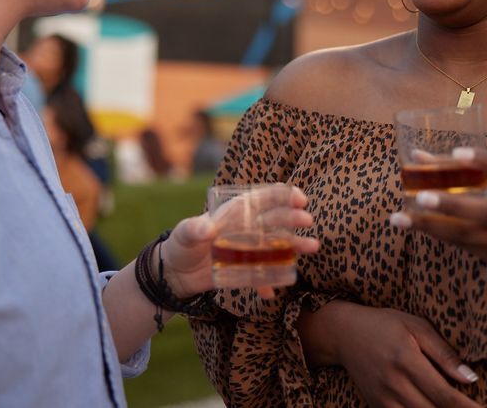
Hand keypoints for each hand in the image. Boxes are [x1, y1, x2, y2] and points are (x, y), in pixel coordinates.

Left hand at [160, 186, 319, 299]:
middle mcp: (246, 229)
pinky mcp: (244, 271)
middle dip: (292, 218)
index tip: (298, 197)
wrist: (174, 274)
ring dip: (293, 246)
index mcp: (234, 213)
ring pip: (275, 246)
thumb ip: (193, 230)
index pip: (261, 199)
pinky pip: (260, 277)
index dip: (281, 195)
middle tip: (307, 221)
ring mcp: (247, 250)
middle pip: (274, 220)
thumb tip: (207, 229)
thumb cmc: (179, 245)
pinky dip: (267, 283)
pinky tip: (273, 291)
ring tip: (312, 247)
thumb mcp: (183, 234)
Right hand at [304, 302, 481, 407]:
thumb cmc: (384, 324)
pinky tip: (431, 407)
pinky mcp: (376, 405)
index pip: (444, 394)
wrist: (343, 333)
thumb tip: (471, 378)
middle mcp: (393, 382)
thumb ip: (443, 353)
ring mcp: (382, 397)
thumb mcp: (415, 326)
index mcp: (406, 359)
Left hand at [390, 147, 486, 295]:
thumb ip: (469, 169)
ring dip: (431, 225)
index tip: (458, 152)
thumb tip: (417, 156)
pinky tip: (409, 223)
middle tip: (422, 196)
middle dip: (453, 206)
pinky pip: (458, 243)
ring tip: (401, 217)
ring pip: (466, 234)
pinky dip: (432, 232)